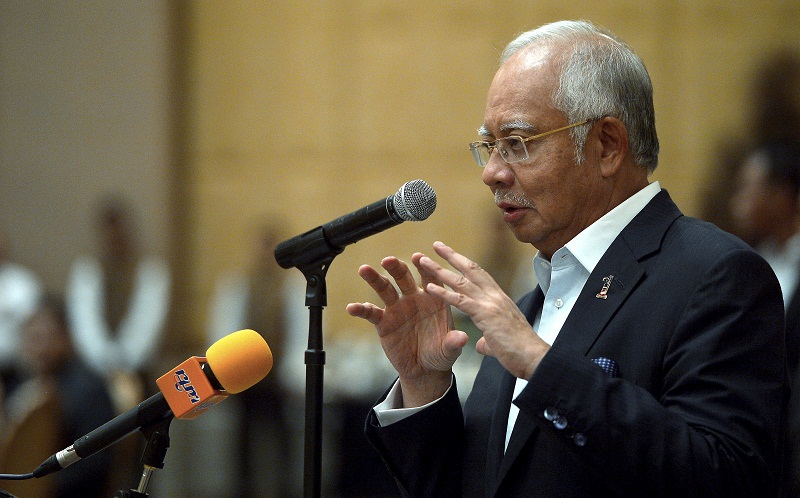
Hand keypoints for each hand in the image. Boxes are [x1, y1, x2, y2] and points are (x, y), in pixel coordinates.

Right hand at [346, 253, 468, 406]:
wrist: (424, 369)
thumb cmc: (440, 354)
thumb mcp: (449, 350)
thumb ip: (453, 343)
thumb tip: (462, 338)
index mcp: (434, 299)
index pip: (430, 278)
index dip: (425, 267)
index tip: (419, 257)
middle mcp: (414, 298)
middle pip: (404, 278)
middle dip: (396, 267)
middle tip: (388, 260)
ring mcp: (397, 308)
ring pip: (385, 289)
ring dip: (374, 278)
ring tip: (364, 270)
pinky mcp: (383, 321)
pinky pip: (371, 313)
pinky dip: (361, 309)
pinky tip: (352, 307)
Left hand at [418, 241, 548, 379]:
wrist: (534, 357)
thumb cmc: (521, 352)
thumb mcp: (500, 341)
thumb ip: (489, 340)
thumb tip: (483, 344)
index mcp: (500, 299)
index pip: (480, 275)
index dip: (465, 264)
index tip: (453, 255)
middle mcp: (495, 296)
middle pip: (471, 269)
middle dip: (452, 255)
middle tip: (437, 244)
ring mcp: (491, 303)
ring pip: (461, 281)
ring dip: (440, 270)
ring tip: (423, 261)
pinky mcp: (485, 314)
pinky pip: (460, 300)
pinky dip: (443, 292)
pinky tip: (429, 286)